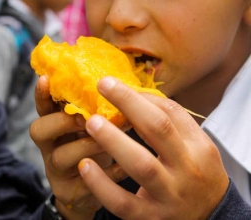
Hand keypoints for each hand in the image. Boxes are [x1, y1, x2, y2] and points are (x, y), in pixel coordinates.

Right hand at [30, 76, 126, 219]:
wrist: (95, 189)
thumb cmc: (94, 148)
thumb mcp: (90, 128)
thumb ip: (93, 111)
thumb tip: (114, 85)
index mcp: (55, 127)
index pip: (43, 108)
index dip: (42, 95)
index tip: (47, 79)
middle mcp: (50, 147)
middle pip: (39, 130)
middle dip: (63, 120)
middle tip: (86, 117)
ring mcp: (57, 172)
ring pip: (60, 157)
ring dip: (88, 145)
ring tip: (111, 141)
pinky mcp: (69, 192)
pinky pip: (85, 182)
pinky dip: (107, 172)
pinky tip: (124, 166)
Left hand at [78, 76, 228, 219]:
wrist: (211, 215)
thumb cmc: (197, 171)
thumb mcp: (194, 145)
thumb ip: (170, 121)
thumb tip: (134, 96)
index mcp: (198, 146)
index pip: (170, 112)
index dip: (138, 96)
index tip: (111, 84)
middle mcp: (187, 168)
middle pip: (158, 129)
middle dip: (129, 105)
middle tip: (102, 88)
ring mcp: (169, 195)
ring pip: (141, 165)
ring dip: (113, 140)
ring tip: (91, 123)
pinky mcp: (150, 216)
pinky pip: (123, 203)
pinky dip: (101, 184)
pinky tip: (85, 166)